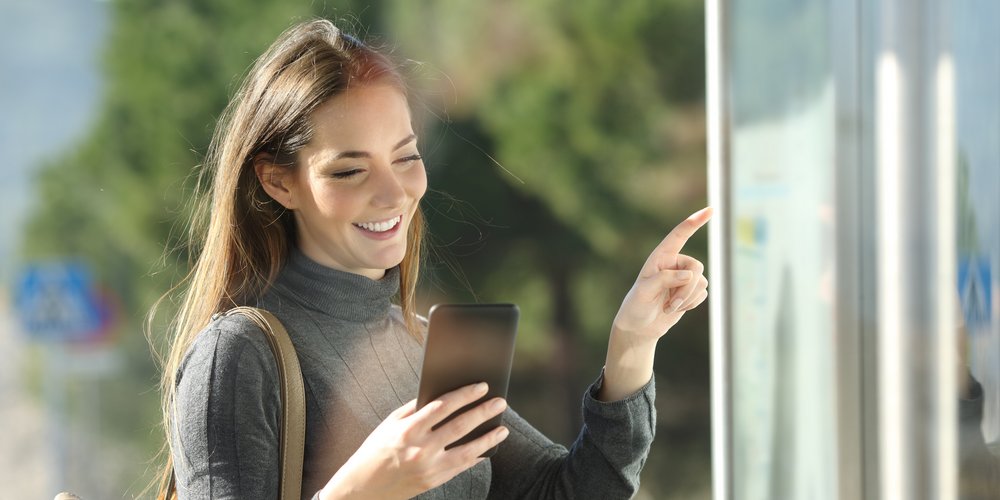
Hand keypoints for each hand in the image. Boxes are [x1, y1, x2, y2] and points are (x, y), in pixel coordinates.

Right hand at [319, 383, 508, 499]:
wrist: (363, 487)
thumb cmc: (376, 449)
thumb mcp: (390, 423)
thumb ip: (416, 409)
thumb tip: (443, 394)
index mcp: (409, 429)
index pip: (443, 406)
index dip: (465, 395)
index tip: (482, 386)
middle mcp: (420, 448)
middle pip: (460, 426)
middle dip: (483, 412)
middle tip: (500, 402)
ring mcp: (429, 467)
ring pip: (467, 451)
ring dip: (488, 438)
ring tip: (503, 429)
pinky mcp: (433, 481)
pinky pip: (460, 467)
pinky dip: (476, 457)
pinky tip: (487, 449)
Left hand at [612, 207, 711, 340]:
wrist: (640, 326)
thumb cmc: (637, 306)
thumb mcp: (644, 292)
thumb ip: (665, 279)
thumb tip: (689, 275)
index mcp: (660, 256)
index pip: (680, 235)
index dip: (695, 221)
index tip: (711, 210)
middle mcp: (674, 263)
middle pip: (696, 268)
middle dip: (687, 289)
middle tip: (671, 304)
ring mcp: (684, 277)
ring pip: (702, 283)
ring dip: (687, 299)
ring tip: (668, 307)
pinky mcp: (691, 291)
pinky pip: (703, 294)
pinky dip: (691, 304)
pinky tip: (676, 308)